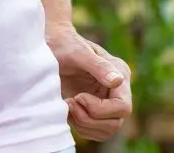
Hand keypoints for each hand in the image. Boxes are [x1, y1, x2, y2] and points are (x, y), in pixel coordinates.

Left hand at [48, 24, 132, 140]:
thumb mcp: (78, 52)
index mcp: (120, 73)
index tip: (77, 96)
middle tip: (69, 102)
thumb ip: (98, 65)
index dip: (100, 109)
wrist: (50, 43)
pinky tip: (67, 111)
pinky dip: (80, 127)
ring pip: (106, 130)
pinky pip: (95, 131)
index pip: (122, 107)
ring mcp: (106, 101)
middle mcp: (117, 90)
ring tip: (67, 105)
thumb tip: (117, 80)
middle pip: (115, 123)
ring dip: (84, 124)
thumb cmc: (63, 43)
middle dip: (89, 118)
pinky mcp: (94, 109)